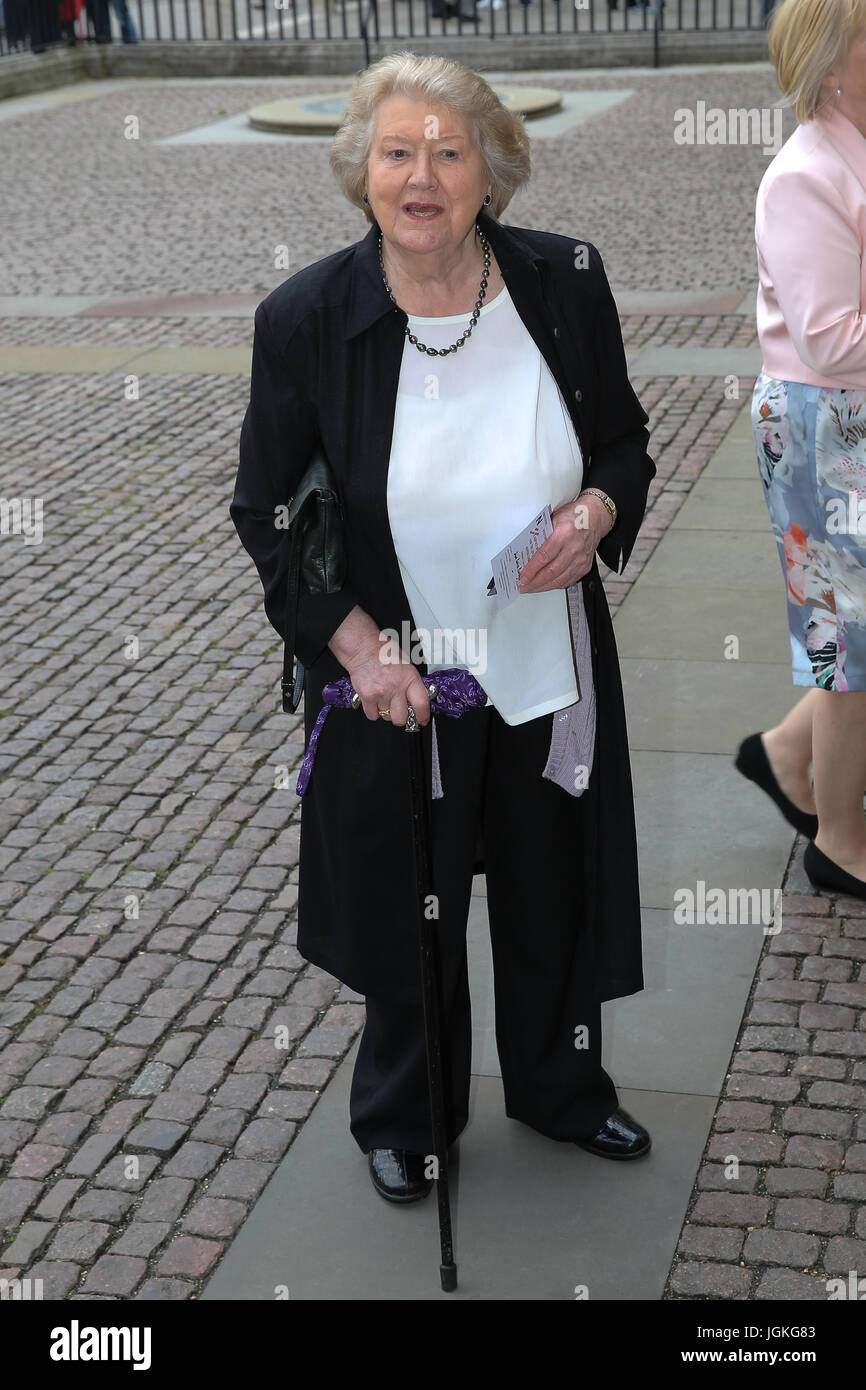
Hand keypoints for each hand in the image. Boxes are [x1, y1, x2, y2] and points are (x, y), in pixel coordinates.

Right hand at [328, 606, 430, 725]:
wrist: (363, 649)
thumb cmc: (384, 653)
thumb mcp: (406, 665)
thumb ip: (412, 683)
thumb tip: (417, 700)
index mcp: (410, 678)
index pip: (421, 704)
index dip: (423, 716)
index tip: (422, 719)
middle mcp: (396, 687)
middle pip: (402, 718)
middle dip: (401, 717)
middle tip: (399, 711)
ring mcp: (381, 693)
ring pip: (386, 717)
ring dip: (386, 711)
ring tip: (384, 698)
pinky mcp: (367, 697)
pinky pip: (372, 715)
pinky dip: (373, 712)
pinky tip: (374, 701)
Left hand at [517, 494, 612, 593]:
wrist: (596, 517)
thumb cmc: (574, 516)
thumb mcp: (553, 518)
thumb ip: (541, 534)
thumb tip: (526, 551)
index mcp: (565, 533)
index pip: (544, 556)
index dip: (531, 570)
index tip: (522, 577)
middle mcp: (574, 548)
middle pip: (551, 572)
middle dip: (534, 582)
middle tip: (523, 586)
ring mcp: (581, 559)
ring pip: (559, 580)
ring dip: (543, 586)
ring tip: (532, 588)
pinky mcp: (585, 567)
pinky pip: (568, 581)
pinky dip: (555, 585)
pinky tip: (546, 585)